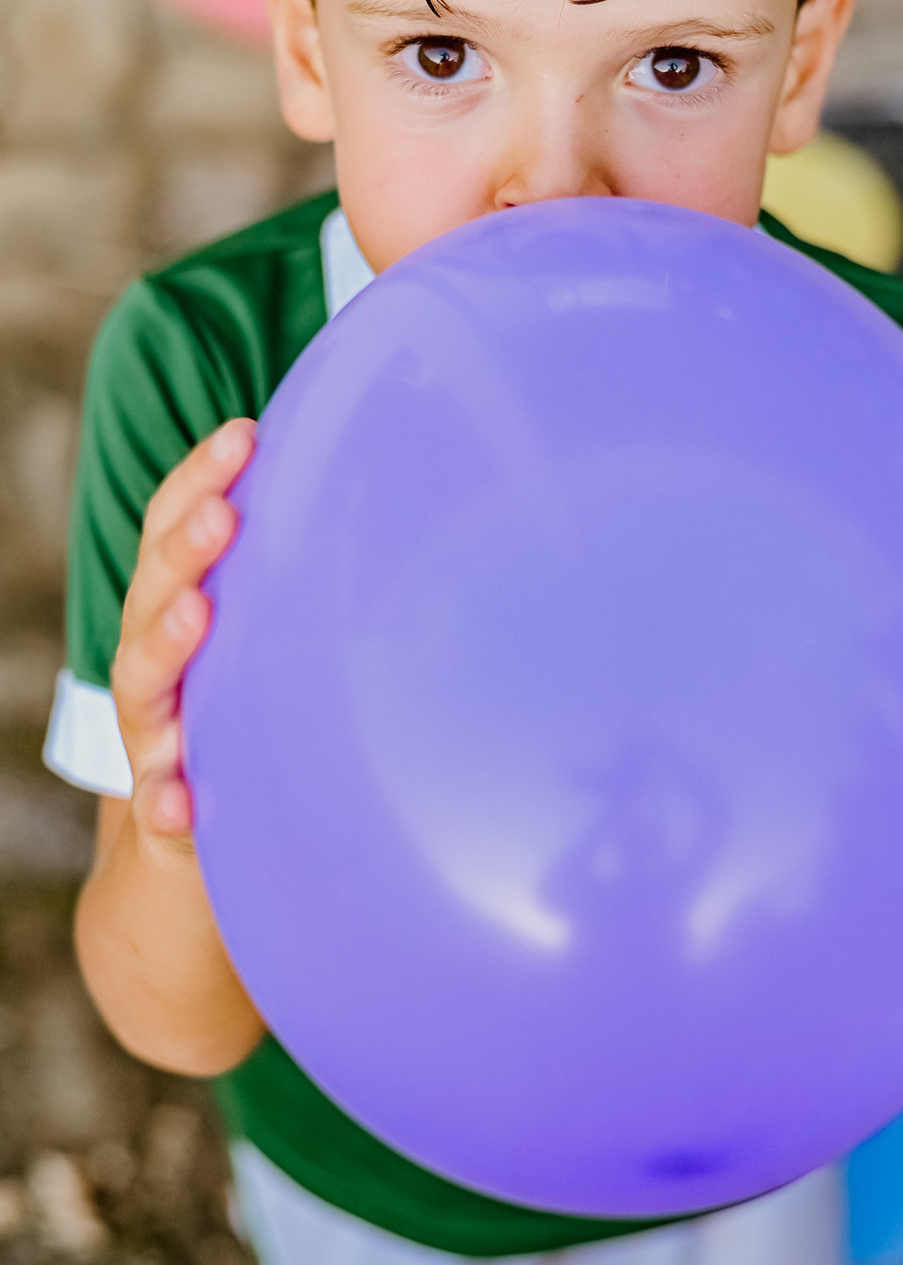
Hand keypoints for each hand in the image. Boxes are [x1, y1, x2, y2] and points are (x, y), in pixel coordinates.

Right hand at [110, 420, 255, 860]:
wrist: (192, 831)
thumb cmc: (244, 701)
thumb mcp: (265, 630)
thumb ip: (299, 573)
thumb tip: (395, 486)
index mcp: (179, 600)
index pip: (177, 525)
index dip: (202, 476)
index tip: (245, 433)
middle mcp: (156, 656)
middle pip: (158, 590)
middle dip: (187, 548)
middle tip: (223, 514)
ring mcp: (154, 728)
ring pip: (145, 682)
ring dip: (167, 645)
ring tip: (195, 614)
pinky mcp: (167, 802)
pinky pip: (161, 806)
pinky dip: (167, 799)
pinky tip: (182, 801)